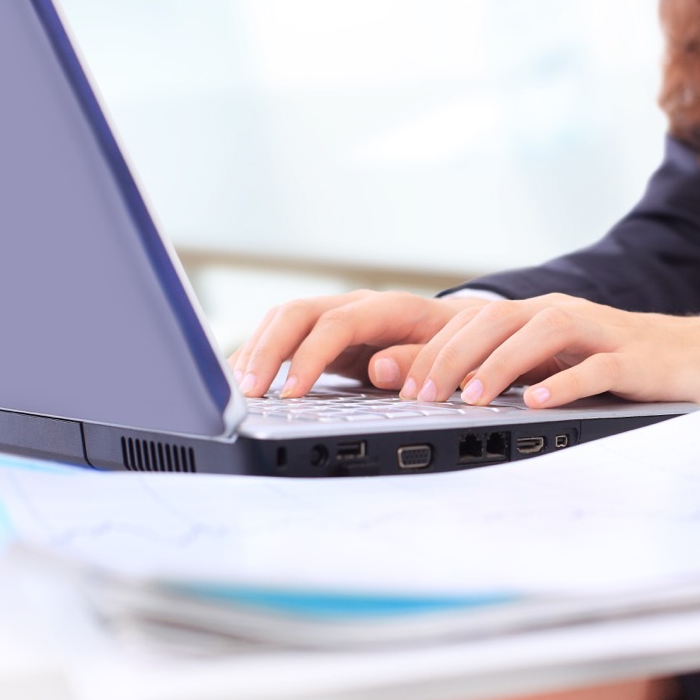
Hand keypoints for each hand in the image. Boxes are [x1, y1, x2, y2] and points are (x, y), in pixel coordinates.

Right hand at [227, 291, 489, 397]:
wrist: (460, 330)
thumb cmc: (454, 344)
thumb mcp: (448, 353)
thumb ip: (416, 360)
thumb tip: (379, 366)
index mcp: (386, 309)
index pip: (336, 325)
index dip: (309, 357)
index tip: (291, 394)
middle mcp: (354, 306)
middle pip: (296, 313)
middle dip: (267, 350)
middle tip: (249, 392)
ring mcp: (335, 316)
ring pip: (282, 320)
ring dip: (256, 352)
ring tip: (238, 390)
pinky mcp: (324, 335)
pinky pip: (283, 336)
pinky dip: (260, 355)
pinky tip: (243, 380)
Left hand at [397, 294, 699, 408]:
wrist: (697, 358)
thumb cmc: (617, 366)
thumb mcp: (554, 368)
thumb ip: (507, 373)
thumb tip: (445, 393)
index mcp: (538, 316)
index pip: (474, 323)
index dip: (434, 352)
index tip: (403, 390)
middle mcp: (563, 316)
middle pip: (497, 320)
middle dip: (453, 357)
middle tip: (422, 397)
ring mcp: (601, 334)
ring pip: (542, 333)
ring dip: (500, 364)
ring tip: (470, 397)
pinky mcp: (634, 360)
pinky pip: (596, 367)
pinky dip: (565, 382)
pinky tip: (537, 401)